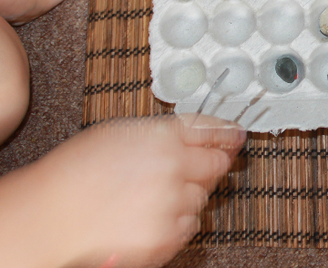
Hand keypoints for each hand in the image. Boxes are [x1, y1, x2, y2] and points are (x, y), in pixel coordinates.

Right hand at [0, 114, 245, 267]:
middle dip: (209, 165)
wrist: (48, 218)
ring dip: (188, 195)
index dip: (228, 133)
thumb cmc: (75, 173)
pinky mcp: (167, 237)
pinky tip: (149, 215)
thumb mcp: (121, 132)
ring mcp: (172, 204)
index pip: (213, 131)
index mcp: (163, 137)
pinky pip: (190, 225)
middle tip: (185, 169)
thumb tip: (197, 133)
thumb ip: (164, 132)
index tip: (236, 135)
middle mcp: (173, 168)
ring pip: (203, 197)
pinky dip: (178, 221)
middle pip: (217, 165)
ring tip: (150, 196)